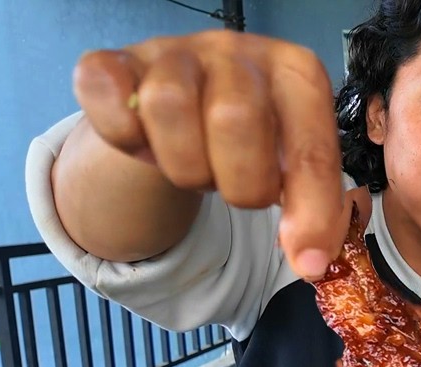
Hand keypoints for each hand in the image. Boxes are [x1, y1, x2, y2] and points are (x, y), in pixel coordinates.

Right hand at [72, 30, 359, 279]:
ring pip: (167, 106)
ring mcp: (172, 51)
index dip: (311, 210)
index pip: (310, 146)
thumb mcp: (288, 169)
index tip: (306, 261)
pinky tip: (140, 143)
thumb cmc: (246, 141)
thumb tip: (311, 262)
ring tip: (192, 166)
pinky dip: (122, 135)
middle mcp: (237, 51)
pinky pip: (108, 98)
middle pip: (236, 118)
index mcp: (295, 74)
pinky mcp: (113, 62)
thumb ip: (311, 210)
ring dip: (182, 165)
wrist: (179, 108)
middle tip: (236, 192)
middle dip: (240, 184)